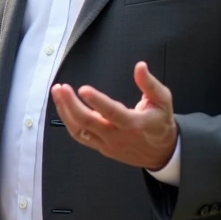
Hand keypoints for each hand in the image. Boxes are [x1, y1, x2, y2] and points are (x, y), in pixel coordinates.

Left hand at [49, 61, 177, 170]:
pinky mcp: (100, 147)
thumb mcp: (163, 101)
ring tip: (57, 92)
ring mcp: (107, 143)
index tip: (83, 89)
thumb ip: (150, 84)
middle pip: (88, 122)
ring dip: (65, 111)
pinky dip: (68, 121)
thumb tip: (140, 66)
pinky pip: (80, 136)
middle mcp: (117, 136)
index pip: (111, 112)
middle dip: (71, 104)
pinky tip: (63, 106)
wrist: (161, 153)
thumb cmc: (160, 124)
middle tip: (61, 88)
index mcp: (133, 123)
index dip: (96, 101)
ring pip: (79, 131)